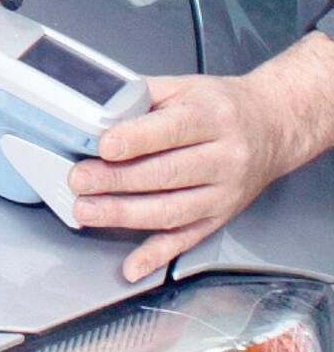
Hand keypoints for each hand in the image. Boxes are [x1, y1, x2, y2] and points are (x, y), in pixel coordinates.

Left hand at [69, 32, 333, 282]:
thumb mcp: (186, 86)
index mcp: (212, 117)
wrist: (271, 127)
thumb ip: (143, 94)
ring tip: (87, 211)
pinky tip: (132, 265)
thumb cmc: (222, 106)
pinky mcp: (219, 217)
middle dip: (116, 180)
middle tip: (80, 180)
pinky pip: (186, 240)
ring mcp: (222, 193)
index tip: (104, 145)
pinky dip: (156, 256)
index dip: (136, 139)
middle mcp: (223, 157)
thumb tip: (100, 105)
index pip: (172, 129)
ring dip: (124, 215)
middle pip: (165, 173)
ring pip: (170, 210)